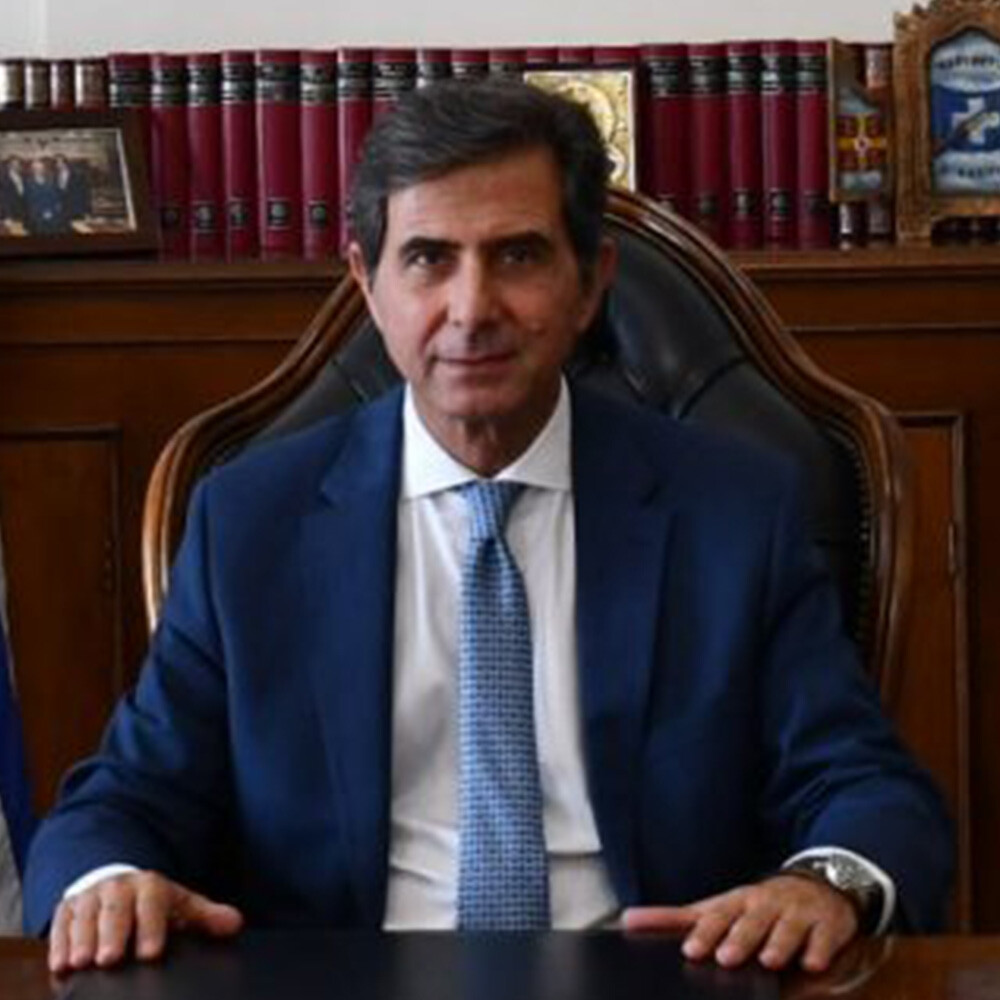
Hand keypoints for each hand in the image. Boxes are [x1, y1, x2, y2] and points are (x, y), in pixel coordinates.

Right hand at [48, 870, 243, 972]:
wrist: (118, 885)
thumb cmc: (153, 904)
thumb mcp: (180, 905)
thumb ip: (206, 916)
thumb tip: (235, 924)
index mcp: (150, 886)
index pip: (152, 903)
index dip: (151, 927)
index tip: (151, 953)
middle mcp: (118, 888)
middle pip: (115, 909)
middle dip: (111, 935)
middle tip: (109, 960)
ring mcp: (90, 897)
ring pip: (84, 916)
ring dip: (81, 940)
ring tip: (81, 963)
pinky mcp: (67, 909)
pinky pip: (60, 925)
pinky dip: (59, 944)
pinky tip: (60, 965)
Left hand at [622, 874, 858, 972]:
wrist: (817, 884)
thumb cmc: (756, 905)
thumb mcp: (717, 907)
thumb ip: (675, 918)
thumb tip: (627, 920)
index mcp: (737, 901)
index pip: (718, 916)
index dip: (705, 933)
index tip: (691, 950)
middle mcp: (766, 904)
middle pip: (751, 921)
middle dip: (739, 938)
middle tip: (726, 957)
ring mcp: (797, 912)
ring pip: (786, 928)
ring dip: (778, 943)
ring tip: (768, 960)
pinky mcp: (827, 924)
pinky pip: (824, 936)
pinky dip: (819, 949)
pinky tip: (813, 961)